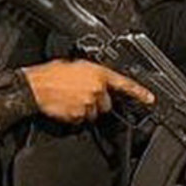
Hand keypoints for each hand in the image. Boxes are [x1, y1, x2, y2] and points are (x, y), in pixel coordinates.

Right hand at [21, 59, 152, 123]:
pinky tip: (66, 106)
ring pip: (94, 113)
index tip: (150, 99)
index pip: (125, 84)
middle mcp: (97, 89)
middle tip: (82, 95)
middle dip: (98, 102)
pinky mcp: (78, 115)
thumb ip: (93, 74)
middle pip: (107, 104)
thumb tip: (98, 80)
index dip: (140, 93)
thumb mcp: (77, 66)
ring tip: (71, 99)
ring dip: (86, 109)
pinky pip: (81, 120)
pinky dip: (75, 116)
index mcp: (99, 74)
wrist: (35, 86)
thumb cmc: (52, 74)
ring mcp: (88, 104)